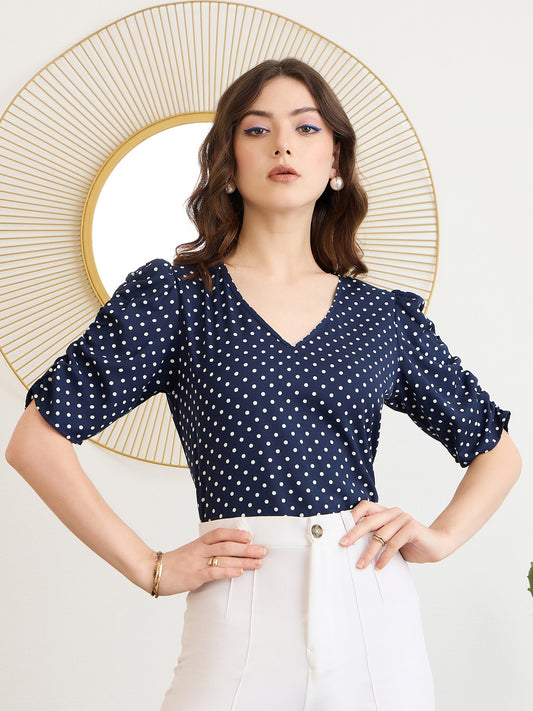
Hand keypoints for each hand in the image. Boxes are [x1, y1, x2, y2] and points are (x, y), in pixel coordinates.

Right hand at [152, 528, 267, 595]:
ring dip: (244, 559)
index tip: (250, 536)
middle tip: (263, 551)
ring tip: (258, 562)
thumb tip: (226, 554)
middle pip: (227, 545)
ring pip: (224, 557)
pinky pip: (214, 572)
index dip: (235, 534)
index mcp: (199, 543)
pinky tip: (239, 572)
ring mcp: (197, 562)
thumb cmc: (174, 564)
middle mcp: (200, 550)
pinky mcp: (195, 576)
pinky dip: (228, 571)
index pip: (220, 533)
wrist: (152, 571)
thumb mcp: (190, 553)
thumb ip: (205, 552)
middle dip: (247, 548)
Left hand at [339, 501, 450, 568]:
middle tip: (344, 544)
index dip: (352, 516)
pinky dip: (385, 557)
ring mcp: (403, 519)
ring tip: (361, 565)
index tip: (341, 530)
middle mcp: (393, 512)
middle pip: (369, 520)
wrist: (437, 545)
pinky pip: (394, 543)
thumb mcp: (390, 539)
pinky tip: (379, 567)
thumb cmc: (411, 543)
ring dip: (369, 552)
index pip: (365, 507)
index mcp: (386, 512)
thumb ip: (377, 537)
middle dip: (354, 533)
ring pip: (380, 535)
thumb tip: (352, 545)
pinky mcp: (411, 528)